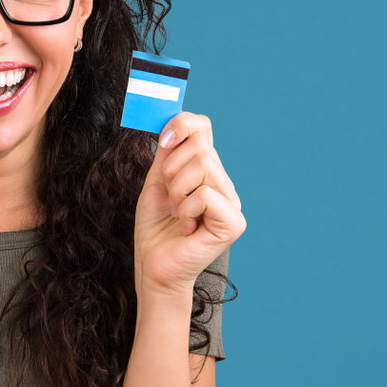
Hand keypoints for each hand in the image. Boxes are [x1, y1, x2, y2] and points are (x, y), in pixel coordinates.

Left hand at [133, 112, 245, 298]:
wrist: (153, 266)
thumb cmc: (155, 228)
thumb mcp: (156, 181)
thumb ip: (166, 152)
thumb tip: (171, 120)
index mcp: (206, 170)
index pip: (203, 127)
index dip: (182, 124)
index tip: (164, 141)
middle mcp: (223, 183)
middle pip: (200, 146)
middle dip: (171, 170)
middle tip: (170, 198)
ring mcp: (231, 203)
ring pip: (202, 166)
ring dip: (176, 191)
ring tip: (177, 213)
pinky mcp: (233, 223)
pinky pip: (205, 194)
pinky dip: (186, 209)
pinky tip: (187, 227)